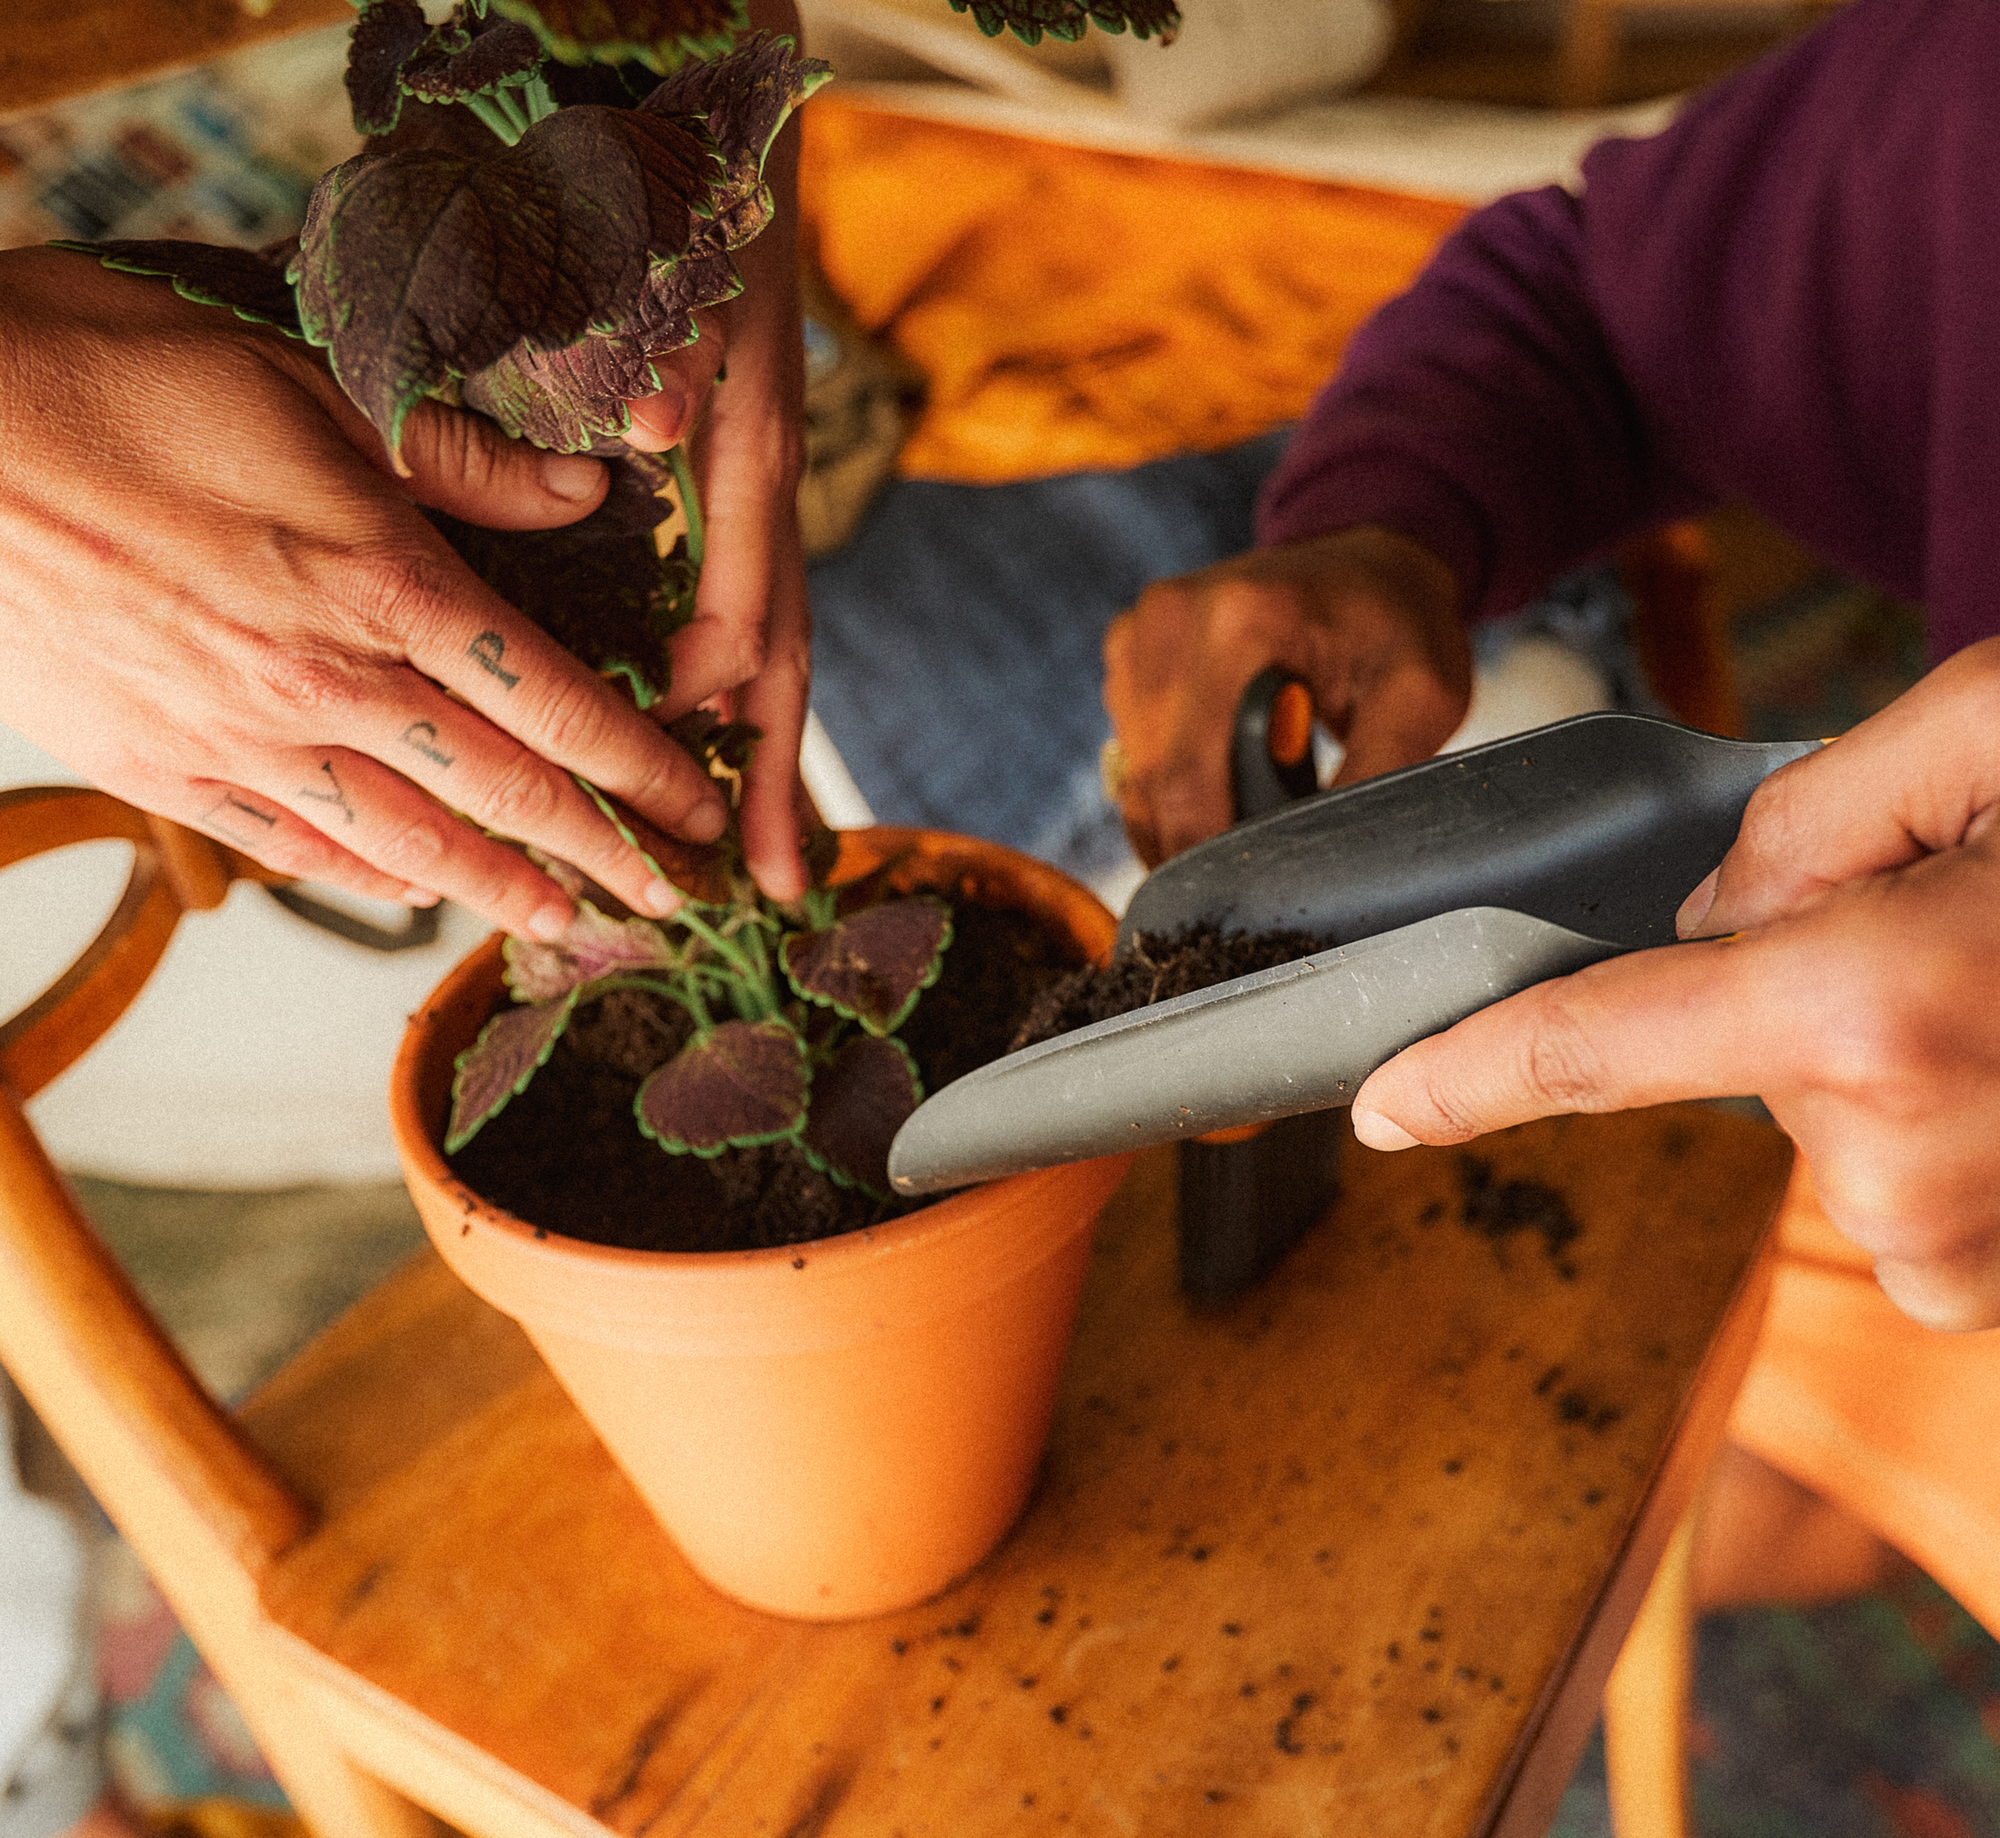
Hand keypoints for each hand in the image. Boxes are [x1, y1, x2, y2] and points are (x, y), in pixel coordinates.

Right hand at [0, 246, 737, 939]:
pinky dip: (367, 879)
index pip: (558, 704)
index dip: (646, 769)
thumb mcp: (308, 376)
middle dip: (604, 852)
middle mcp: (329, 684)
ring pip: (406, 843)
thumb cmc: (112, 375)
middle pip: (505, 794)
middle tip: (670, 902)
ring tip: (567, 921)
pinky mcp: (163, 769)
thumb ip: (464, 457)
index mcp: (385, 584)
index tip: (703, 811)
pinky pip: (293, 846)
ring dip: (500, 888)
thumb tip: (589, 496)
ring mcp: (243, 739)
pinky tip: (413, 895)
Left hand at [623, 0, 812, 902]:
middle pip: (781, 644)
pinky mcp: (722, 456)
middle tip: (776, 886)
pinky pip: (741, 592)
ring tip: (769, 850)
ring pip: (771, 630)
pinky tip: (722, 730)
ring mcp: (745, 465)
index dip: (720, 688)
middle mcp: (754, 462)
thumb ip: (647, 328)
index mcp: (738, 424)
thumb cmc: (650, 140)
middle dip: (775, 769)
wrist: (699, 60)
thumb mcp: (641, 221)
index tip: (676, 763)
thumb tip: (658, 436)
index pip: (747, 592)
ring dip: (768, 745)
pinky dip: (741, 679)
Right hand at [1101, 525, 1471, 865]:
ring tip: (1244, 812)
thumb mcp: (1421, 702)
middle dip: (1192, 846)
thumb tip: (1322, 865)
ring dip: (1179, 815)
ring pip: (1133, 778)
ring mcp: (1140, 630)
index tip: (1243, 898)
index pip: (1191, 781)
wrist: (1366, 556)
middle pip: (1152, 787)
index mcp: (1243, 622)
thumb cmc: (1400, 626)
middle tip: (1248, 876)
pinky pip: (1129, 751)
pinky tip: (1221, 772)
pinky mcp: (1127, 646)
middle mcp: (1173, 619)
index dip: (1209, 856)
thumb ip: (1373, 779)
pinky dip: (1167, 781)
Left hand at [1351, 644, 1999, 1330]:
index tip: (1385, 1108)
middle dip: (1814, 980)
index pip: (1593, 1048)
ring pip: (1841, 1119)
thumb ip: (1814, 813)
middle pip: (1748, 1059)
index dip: (1466, 1072)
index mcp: (1871, 1013)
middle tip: (1969, 916)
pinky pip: (1916, 1175)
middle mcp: (1907, 1164)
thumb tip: (1714, 913)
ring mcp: (1973, 1249)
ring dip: (1902, 1047)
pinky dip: (1952, 1108)